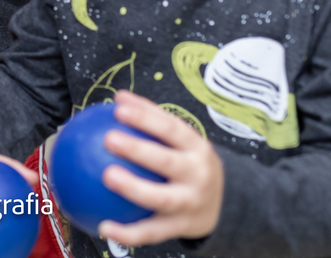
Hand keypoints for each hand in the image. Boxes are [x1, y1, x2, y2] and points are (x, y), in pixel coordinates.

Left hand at [97, 90, 223, 246]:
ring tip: (106, 177)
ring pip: (161, 198)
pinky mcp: (181, 228)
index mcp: (197, 148)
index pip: (171, 128)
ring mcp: (190, 203)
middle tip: (108, 139)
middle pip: (168, 162)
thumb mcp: (184, 142)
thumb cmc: (191, 164)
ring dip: (133, 189)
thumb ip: (153, 122)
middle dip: (139, 150)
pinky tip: (102, 227)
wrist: (227, 205)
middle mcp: (197, 175)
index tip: (118, 108)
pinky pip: (152, 232)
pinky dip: (127, 233)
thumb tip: (117, 98)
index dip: (146, 117)